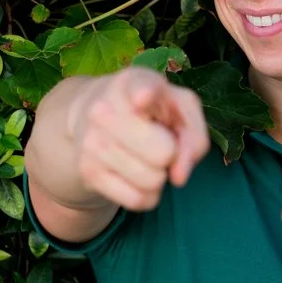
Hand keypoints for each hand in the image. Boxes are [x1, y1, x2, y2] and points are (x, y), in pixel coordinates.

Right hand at [67, 67, 209, 211]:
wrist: (92, 117)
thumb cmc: (151, 111)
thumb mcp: (181, 110)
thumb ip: (195, 138)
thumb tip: (179, 176)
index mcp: (132, 82)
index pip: (139, 88)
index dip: (145, 94)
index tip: (143, 99)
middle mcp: (104, 109)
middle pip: (163, 154)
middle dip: (171, 155)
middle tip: (159, 142)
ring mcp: (92, 141)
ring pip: (152, 181)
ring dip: (160, 176)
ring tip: (146, 156)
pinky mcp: (86, 171)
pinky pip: (137, 200)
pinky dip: (148, 194)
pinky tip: (138, 175)